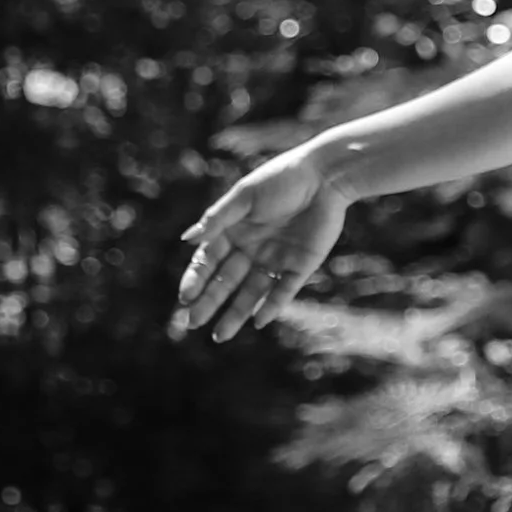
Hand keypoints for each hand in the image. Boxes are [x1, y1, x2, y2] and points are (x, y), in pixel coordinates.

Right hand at [176, 144, 351, 340]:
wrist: (326, 176)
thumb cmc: (282, 178)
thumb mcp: (245, 196)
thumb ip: (218, 219)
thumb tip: (186, 240)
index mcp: (233, 231)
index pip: (208, 261)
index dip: (196, 279)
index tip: (185, 297)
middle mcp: (251, 249)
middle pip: (226, 282)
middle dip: (209, 302)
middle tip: (193, 323)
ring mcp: (275, 259)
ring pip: (251, 293)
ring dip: (236, 313)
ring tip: (221, 335)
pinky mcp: (301, 266)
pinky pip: (283, 291)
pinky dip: (271, 306)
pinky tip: (258, 322)